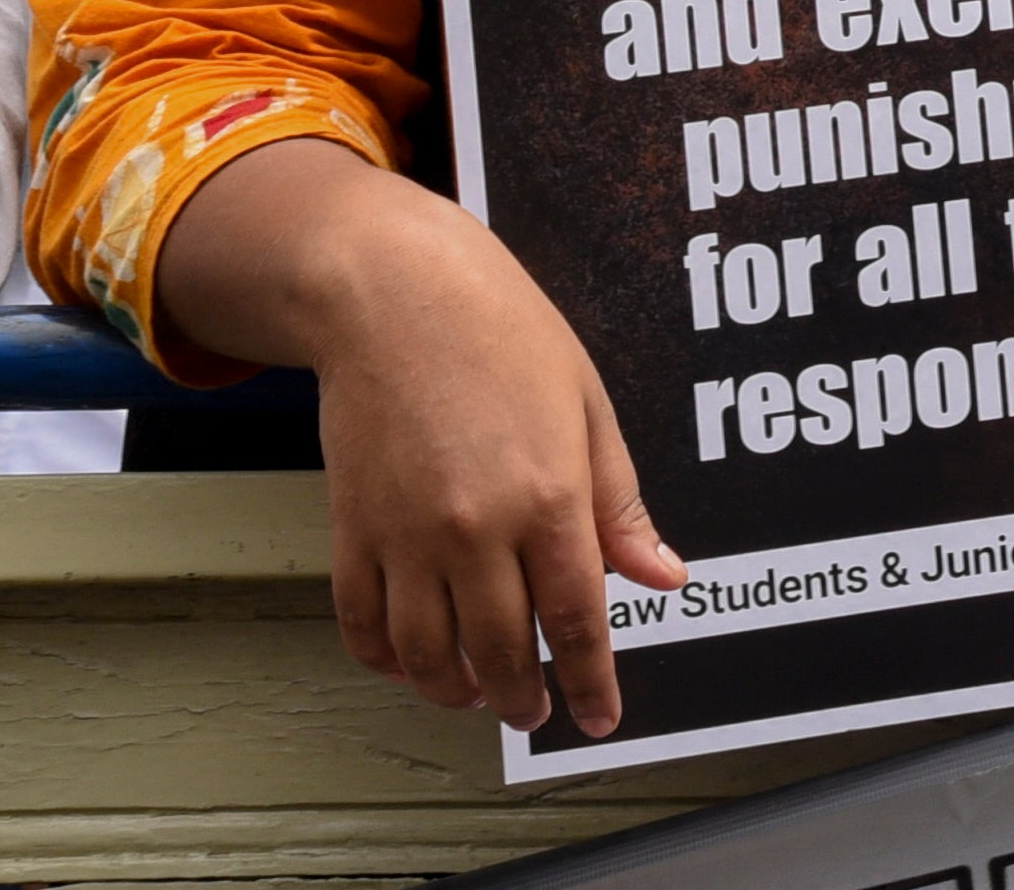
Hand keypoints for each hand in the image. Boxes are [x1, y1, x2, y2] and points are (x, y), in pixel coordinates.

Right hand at [176, 140, 681, 739]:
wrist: (394, 295)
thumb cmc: (504, 335)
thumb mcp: (589, 408)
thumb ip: (621, 506)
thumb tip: (662, 575)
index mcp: (551, 497)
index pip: (579, 620)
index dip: (593, 682)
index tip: (602, 717)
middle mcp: (477, 529)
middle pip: (501, 652)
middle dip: (524, 697)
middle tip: (534, 712)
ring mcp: (406, 535)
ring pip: (428, 655)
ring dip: (455, 690)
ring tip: (478, 694)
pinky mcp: (351, 530)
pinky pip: (363, 625)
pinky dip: (387, 660)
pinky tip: (413, 662)